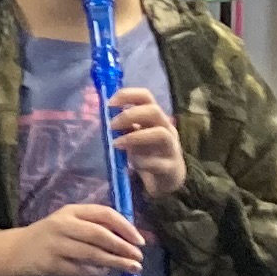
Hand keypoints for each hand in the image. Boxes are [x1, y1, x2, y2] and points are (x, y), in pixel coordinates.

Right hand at [0, 203, 144, 275]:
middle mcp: (63, 224)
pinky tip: (104, 273)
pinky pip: (80, 270)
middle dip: (123, 247)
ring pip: (92, 254)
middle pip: (99, 234)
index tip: (140, 241)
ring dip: (115, 262)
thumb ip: (97, 228)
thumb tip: (132, 239)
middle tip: (139, 258)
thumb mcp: (71, 223)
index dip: (125, 227)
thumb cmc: (52, 236)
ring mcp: (56, 244)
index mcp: (72, 211)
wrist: (18, 250)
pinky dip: (95, 273)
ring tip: (130, 269)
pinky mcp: (51, 263)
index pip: (104, 214)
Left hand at [108, 82, 186, 203]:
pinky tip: (132, 164)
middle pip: (154, 111)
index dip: (127, 95)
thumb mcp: (134, 136)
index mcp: (155, 117)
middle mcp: (167, 128)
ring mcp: (171, 147)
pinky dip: (141, 162)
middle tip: (111, 125)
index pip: (145, 96)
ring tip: (116, 144)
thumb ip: (123, 127)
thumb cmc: (147, 153)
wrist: (167, 180)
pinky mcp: (171, 168)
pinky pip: (157, 162)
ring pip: (161, 134)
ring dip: (135, 137)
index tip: (109, 104)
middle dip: (129, 115)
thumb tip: (105, 115)